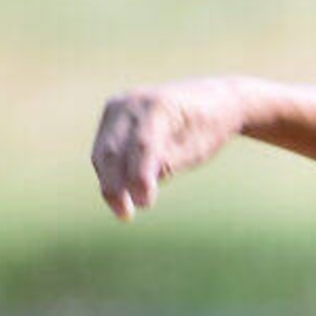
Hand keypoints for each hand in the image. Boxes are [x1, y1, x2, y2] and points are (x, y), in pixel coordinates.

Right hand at [91, 77, 251, 219]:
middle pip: (114, 150)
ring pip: (103, 152)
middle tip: (125, 215)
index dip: (140, 177)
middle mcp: (133, 101)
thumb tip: (136, 190)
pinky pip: (103, 148)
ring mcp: (118, 105)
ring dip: (109, 183)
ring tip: (124, 211)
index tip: (145, 204)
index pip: (143, 146)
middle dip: (116, 186)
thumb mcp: (194, 150)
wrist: (212, 101)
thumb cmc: (207, 130)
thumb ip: (166, 165)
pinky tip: (121, 194)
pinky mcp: (112, 113)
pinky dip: (109, 172)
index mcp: (160, 105)